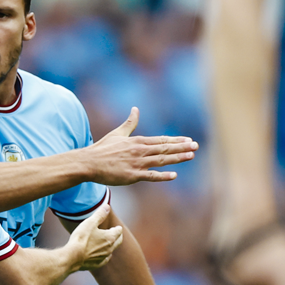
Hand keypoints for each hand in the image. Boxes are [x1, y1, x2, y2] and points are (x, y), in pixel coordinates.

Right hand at [68, 204, 122, 269]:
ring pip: (111, 251)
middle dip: (118, 236)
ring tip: (109, 243)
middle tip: (117, 234)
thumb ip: (100, 214)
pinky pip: (104, 260)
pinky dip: (105, 256)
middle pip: (118, 241)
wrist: (72, 257)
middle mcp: (110, 248)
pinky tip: (102, 256)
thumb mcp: (90, 223)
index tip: (116, 227)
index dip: (117, 228)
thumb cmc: (81, 238)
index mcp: (110, 237)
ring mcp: (104, 257)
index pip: (118, 231)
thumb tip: (107, 206)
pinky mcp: (97, 264)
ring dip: (111, 246)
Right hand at [81, 107, 197, 184]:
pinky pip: (150, 176)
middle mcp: (139, 151)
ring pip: (161, 160)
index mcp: (137, 141)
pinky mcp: (132, 175)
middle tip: (196, 146)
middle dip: (182, 147)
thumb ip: (130, 122)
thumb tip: (135, 108)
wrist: (88, 163)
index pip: (161, 140)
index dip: (176, 140)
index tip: (188, 140)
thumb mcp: (118, 133)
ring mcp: (137, 163)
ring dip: (177, 158)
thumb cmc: (102, 149)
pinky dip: (162, 176)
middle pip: (164, 148)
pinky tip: (174, 175)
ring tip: (191, 156)